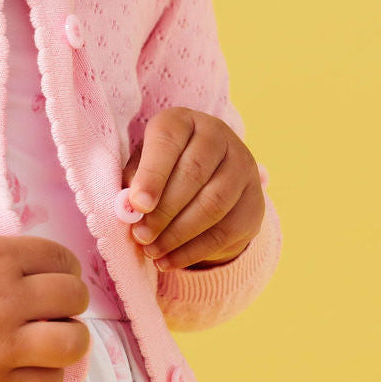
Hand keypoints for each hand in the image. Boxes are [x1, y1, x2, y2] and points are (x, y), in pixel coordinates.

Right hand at [0, 235, 90, 381]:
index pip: (63, 259)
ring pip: (72, 343)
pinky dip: (48, 372)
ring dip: (68, 337)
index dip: (64, 267)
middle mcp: (5, 300)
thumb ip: (10, 257)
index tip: (55, 276)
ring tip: (49, 335)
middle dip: (68, 300)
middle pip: (74, 299)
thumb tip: (51, 272)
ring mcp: (0, 345)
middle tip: (52, 305)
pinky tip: (31, 362)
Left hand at [122, 107, 263, 270]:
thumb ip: (133, 182)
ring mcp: (242, 166)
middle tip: (140, 236)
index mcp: (183, 121)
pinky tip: (169, 261)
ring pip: (213, 204)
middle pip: (193, 174)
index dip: (152, 174)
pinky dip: (194, 250)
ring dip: (178, 234)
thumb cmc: (162, 168)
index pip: (168, 141)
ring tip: (151, 251)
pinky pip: (225, 231)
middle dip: (163, 211)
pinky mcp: (254, 201)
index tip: (137, 206)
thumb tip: (126, 209)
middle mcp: (218, 136)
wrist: (208, 177)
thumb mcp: (143, 164)